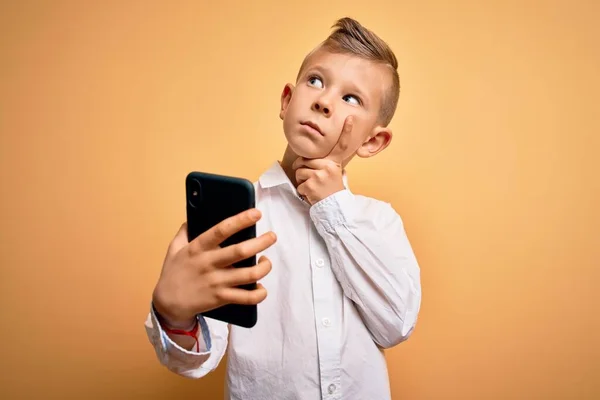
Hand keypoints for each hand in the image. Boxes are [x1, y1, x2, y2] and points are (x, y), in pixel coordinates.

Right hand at [152, 209, 276, 327]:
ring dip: (264, 267)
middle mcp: (209, 264)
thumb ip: (185, 231)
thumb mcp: (174, 248)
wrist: (167, 303)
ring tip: (266, 261)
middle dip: (261, 242)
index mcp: (198, 248)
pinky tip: (261, 287)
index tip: (256, 213)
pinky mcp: (221, 298)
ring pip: (249, 275)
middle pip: (241, 251)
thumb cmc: (173, 273)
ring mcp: (216, 282)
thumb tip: (193, 215)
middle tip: (272, 236)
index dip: (241, 220)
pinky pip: (246, 298)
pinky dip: (259, 294)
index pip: (221, 230)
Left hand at [293, 116, 353, 204]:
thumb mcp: (334, 175)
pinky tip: (312, 195)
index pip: (341, 146)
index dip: (347, 132)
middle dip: (302, 169)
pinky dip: (303, 191)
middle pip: (304, 161)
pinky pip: (299, 185)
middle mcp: (328, 167)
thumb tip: (313, 158)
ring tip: (314, 187)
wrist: (334, 208)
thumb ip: (326, 164)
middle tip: (312, 179)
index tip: (350, 119)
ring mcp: (319, 175)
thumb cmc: (331, 191)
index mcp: (334, 163)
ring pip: (299, 172)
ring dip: (302, 181)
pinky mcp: (311, 185)